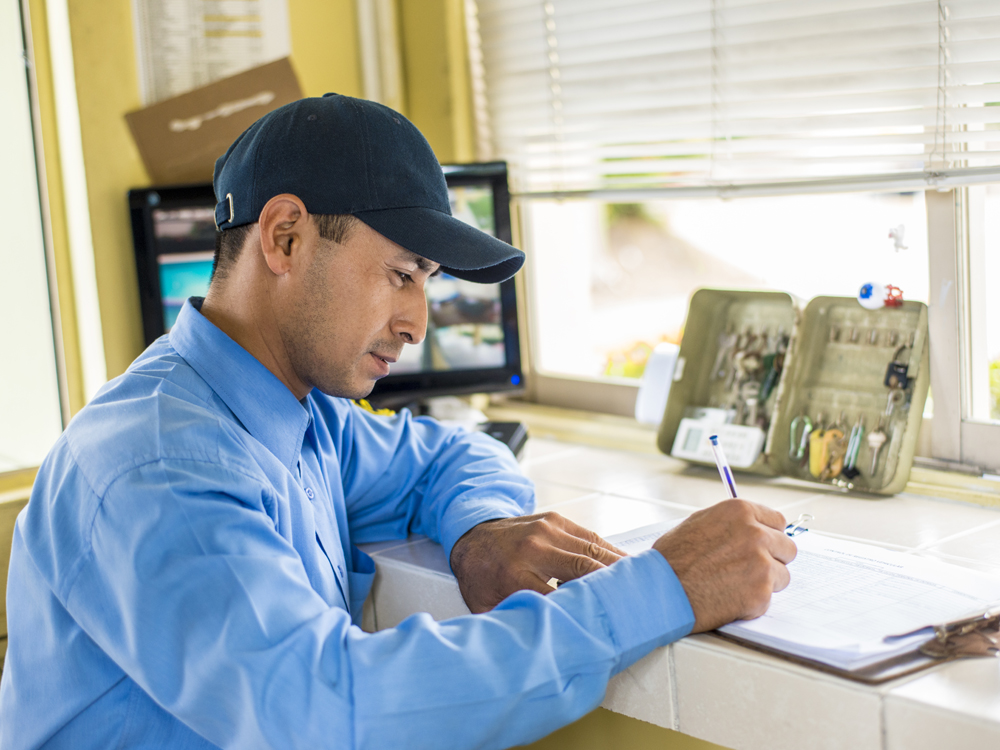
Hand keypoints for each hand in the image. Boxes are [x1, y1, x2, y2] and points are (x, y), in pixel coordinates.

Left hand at [449, 513, 625, 612]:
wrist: (471, 534)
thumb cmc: (481, 577)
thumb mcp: (485, 608)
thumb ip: (510, 625)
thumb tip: (533, 653)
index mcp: (514, 574)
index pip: (559, 598)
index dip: (586, 613)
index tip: (607, 628)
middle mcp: (534, 548)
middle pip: (585, 570)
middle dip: (613, 588)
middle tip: (639, 605)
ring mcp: (547, 530)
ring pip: (593, 550)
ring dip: (619, 568)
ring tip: (642, 585)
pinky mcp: (556, 520)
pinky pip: (590, 537)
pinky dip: (610, 551)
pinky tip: (626, 565)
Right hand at [653, 499, 796, 632]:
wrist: (661, 590)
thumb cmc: (672, 559)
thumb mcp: (698, 523)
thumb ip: (730, 523)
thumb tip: (749, 525)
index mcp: (740, 512)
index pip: (778, 521)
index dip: (768, 535)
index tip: (762, 545)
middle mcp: (755, 533)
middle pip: (787, 547)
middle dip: (772, 559)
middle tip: (748, 569)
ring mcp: (761, 563)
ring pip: (782, 575)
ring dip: (765, 582)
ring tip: (735, 585)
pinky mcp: (761, 592)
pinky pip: (769, 598)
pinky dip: (753, 602)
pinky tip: (729, 598)